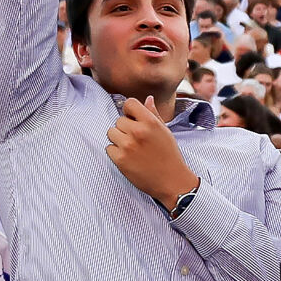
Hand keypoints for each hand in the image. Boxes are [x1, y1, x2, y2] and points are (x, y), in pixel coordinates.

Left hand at [106, 96, 197, 211]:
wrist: (172, 182)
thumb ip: (153, 114)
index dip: (130, 111)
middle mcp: (138, 131)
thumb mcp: (165, 131)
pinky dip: (115, 152)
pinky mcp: (120, 159)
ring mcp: (128, 145)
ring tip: (132, 148)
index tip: (134, 119)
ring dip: (118, 139)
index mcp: (150, 122)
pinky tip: (128, 157)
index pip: (129, 103)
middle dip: (126, 128)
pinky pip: (109, 148)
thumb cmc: (170, 155)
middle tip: (137, 140)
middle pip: (119, 120)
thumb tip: (148, 99)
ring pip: (111, 132)